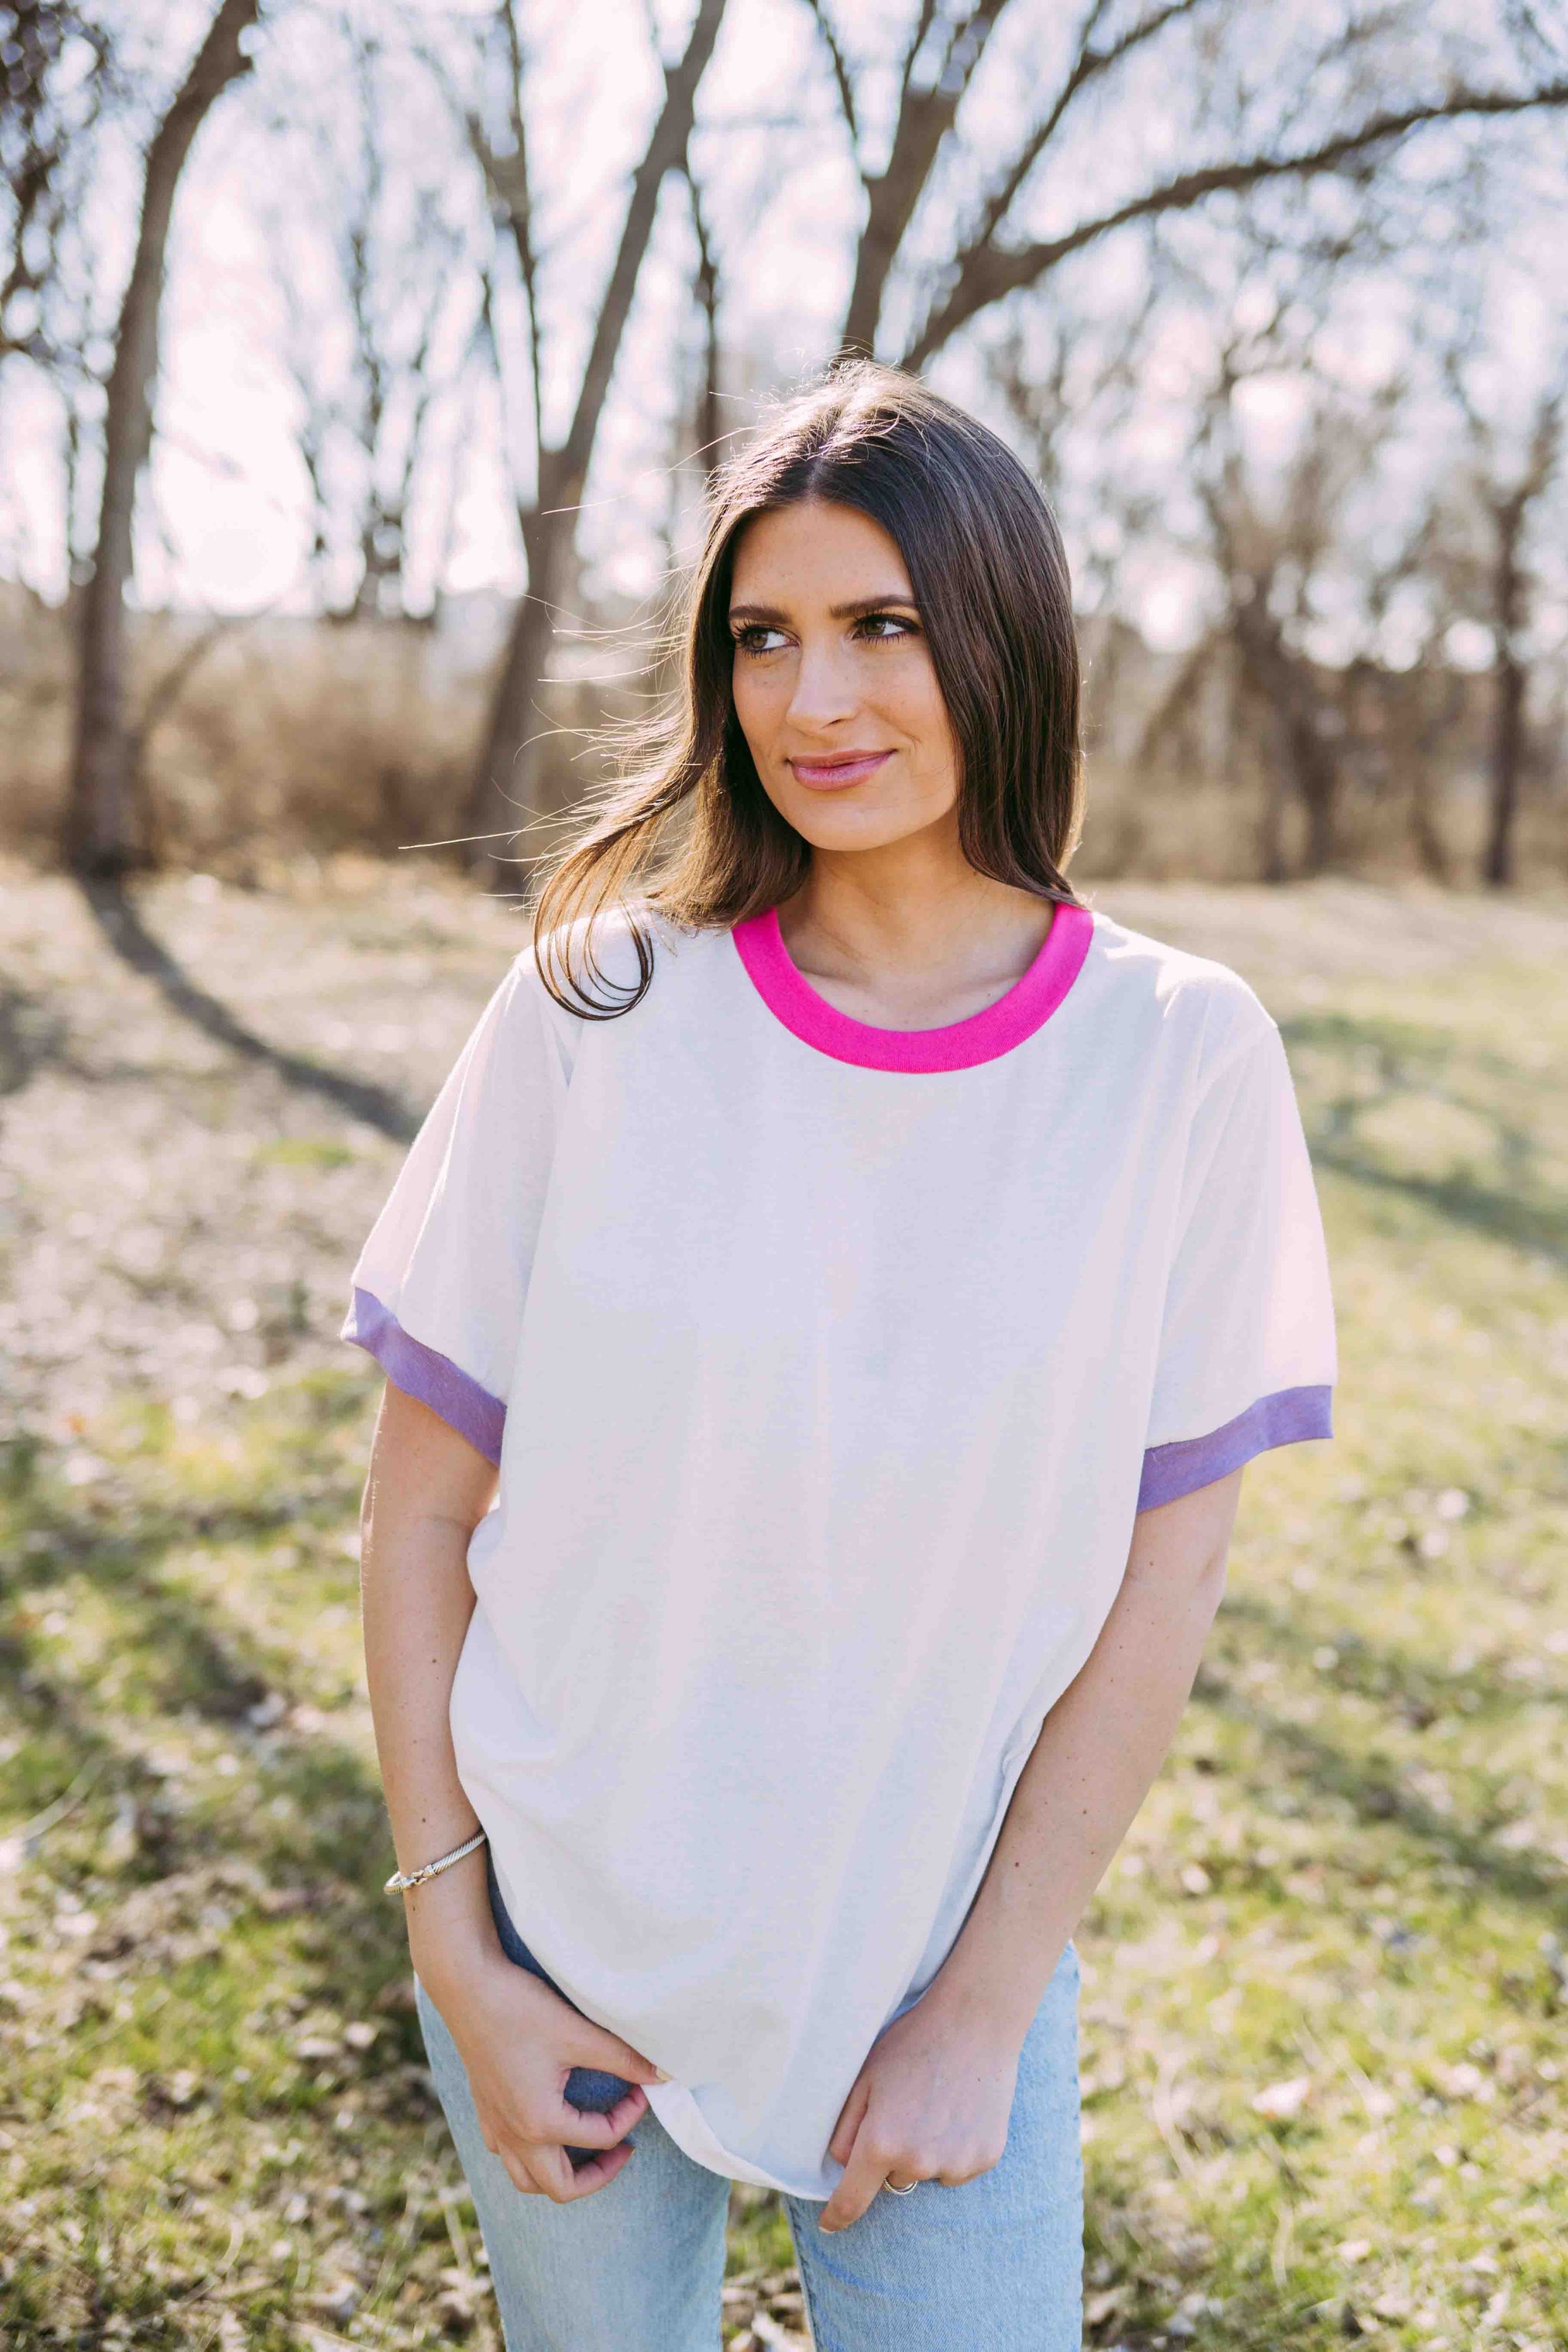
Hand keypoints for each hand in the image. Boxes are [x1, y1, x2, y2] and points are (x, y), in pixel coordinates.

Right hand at [419, 1938, 666, 2203]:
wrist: (466, 1987)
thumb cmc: (520, 2008)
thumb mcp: (578, 2033)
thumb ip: (622, 2058)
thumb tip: (662, 2075)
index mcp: (540, 2122)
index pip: (600, 2138)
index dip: (630, 2115)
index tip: (642, 2087)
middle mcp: (514, 2136)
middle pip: (560, 2188)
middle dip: (598, 2177)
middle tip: (624, 2148)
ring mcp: (495, 2126)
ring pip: (527, 2180)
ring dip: (561, 2175)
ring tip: (587, 2150)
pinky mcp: (484, 2111)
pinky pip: (506, 2154)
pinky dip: (530, 2156)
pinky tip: (546, 2129)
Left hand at [819, 1984, 1022, 2230]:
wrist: (975, 2022)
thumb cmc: (912, 2044)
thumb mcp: (864, 2078)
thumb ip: (844, 2129)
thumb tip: (841, 2166)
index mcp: (881, 2143)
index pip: (852, 2200)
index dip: (837, 2217)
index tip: (829, 2226)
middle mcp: (918, 2163)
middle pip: (893, 2179)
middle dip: (892, 2155)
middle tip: (906, 2109)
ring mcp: (956, 2164)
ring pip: (927, 2173)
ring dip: (926, 2152)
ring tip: (937, 2103)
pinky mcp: (985, 2159)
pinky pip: (958, 2167)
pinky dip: (955, 2148)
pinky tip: (961, 2110)